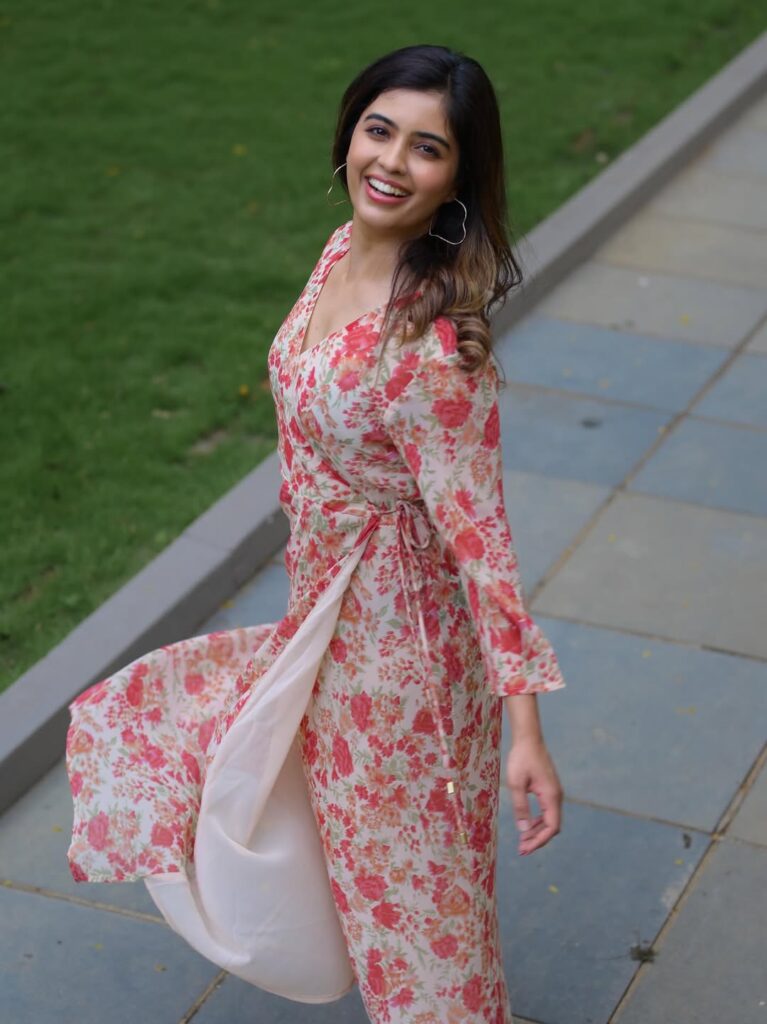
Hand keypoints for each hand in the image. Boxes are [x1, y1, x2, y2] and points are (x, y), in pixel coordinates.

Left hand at [505, 736, 562, 855]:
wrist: (529, 739)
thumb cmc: (521, 759)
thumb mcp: (516, 783)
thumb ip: (520, 807)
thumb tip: (523, 830)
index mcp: (551, 796)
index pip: (551, 827)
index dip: (540, 840)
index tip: (526, 849)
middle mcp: (556, 796)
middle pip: (551, 826)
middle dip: (537, 839)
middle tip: (521, 849)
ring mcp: (554, 793)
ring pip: (549, 820)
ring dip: (537, 831)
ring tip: (522, 841)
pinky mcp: (549, 790)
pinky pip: (546, 811)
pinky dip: (538, 821)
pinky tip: (526, 825)